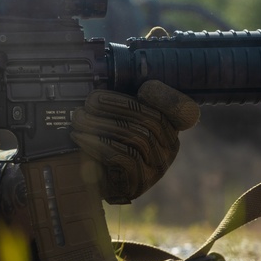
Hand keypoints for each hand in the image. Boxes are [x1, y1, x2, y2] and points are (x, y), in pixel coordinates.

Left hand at [70, 80, 199, 203]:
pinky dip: (98, 143)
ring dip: (101, 124)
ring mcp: (157, 167)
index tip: (144, 87)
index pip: (182, 110)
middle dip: (115, 106)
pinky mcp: (140, 182)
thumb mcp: (114, 118)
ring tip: (78, 119)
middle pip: (150, 119)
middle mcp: (169, 147)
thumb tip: (108, 78)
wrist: (91, 183)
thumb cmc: (103, 143)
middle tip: (88, 103)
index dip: (168, 97)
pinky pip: (123, 157)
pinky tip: (80, 137)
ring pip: (136, 137)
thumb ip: (121, 103)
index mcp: (168, 127)